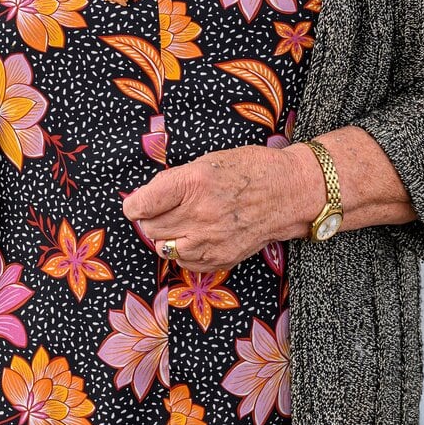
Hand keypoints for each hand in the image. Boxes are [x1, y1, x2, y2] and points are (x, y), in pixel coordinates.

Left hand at [122, 143, 322, 274]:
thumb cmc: (250, 169)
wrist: (289, 192)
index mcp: (194, 181)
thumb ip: (177, 181)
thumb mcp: (208, 161)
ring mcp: (211, 238)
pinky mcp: (222, 257)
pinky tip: (194, 238)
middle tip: (159, 211)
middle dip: (149, 219)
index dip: (135, 205)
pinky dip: (183, 253)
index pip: (143, 203)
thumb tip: (147, 198)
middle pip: (151, 227)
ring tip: (178, 224)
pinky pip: (185, 263)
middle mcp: (201, 212)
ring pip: (165, 247)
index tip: (136, 205)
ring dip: (166, 236)